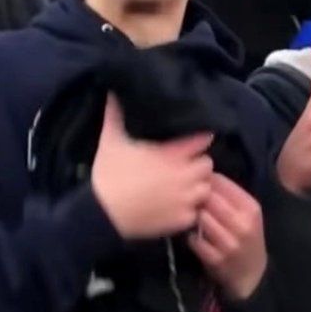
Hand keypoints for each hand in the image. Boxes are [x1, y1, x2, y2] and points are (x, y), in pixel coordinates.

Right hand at [91, 96, 213, 240]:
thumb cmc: (108, 175)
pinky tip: (176, 206)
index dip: (199, 139)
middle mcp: (184, 176)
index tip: (193, 141)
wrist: (102, 215)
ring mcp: (185, 200)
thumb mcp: (111, 140)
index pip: (203, 141)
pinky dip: (188, 210)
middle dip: (198, 164)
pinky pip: (195, 212)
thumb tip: (113, 91)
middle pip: (207, 165)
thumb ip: (115, 114)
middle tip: (185, 165)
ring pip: (205, 189)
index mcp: (172, 154)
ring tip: (184, 186)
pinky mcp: (181, 220)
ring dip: (197, 186)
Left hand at [189, 173, 265, 301]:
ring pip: (200, 217)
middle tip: (188, 199)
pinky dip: (190, 236)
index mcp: (251, 208)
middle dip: (196, 197)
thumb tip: (203, 173)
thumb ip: (229, 195)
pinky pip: (194, 239)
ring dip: (191, 216)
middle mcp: (243, 224)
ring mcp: (229, 243)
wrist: (251, 274)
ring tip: (189, 217)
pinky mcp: (216, 259)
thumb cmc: (246, 238)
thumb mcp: (247, 214)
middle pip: (208, 198)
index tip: (196, 183)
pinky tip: (192, 235)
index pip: (221, 182)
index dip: (204, 180)